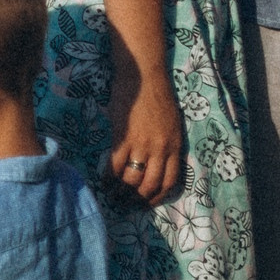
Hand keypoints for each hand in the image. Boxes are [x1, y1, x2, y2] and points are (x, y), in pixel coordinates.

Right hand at [106, 66, 183, 207]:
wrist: (143, 76)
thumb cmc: (158, 96)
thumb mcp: (171, 124)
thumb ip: (167, 144)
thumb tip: (158, 163)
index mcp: (174, 146)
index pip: (170, 181)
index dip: (158, 196)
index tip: (148, 202)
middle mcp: (160, 149)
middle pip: (150, 184)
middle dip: (138, 199)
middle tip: (127, 204)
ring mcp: (142, 144)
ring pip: (132, 178)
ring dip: (122, 191)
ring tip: (113, 194)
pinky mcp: (123, 137)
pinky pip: (116, 165)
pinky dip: (109, 176)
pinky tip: (104, 180)